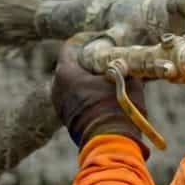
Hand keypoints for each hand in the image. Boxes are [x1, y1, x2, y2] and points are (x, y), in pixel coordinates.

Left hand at [51, 38, 148, 153]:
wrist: (112, 145)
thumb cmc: (117, 110)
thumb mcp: (127, 82)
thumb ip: (125, 67)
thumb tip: (128, 61)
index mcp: (66, 73)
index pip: (71, 47)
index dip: (86, 40)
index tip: (100, 39)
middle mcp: (57, 87)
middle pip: (72, 65)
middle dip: (89, 61)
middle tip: (107, 58)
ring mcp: (60, 105)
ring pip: (74, 84)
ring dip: (89, 79)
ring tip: (109, 77)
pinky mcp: (67, 119)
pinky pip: (76, 98)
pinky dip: (88, 94)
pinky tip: (105, 95)